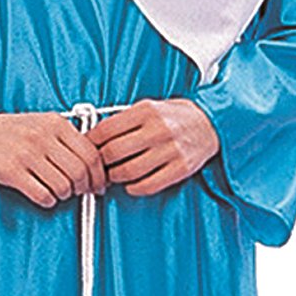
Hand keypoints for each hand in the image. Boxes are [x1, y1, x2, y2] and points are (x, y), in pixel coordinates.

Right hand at [0, 111, 109, 208]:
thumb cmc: (13, 131)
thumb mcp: (43, 123)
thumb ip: (67, 139)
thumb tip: (93, 165)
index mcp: (56, 124)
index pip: (90, 154)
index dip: (98, 175)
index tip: (98, 184)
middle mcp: (43, 137)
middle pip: (79, 172)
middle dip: (83, 188)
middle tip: (80, 192)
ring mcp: (27, 154)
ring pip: (63, 186)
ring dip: (64, 195)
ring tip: (58, 192)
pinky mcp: (12, 172)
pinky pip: (42, 195)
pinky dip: (48, 201)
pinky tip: (44, 196)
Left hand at [90, 98, 219, 197]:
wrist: (210, 123)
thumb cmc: (175, 116)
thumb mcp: (149, 107)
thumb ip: (125, 119)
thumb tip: (94, 136)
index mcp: (147, 111)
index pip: (106, 129)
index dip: (90, 142)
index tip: (85, 148)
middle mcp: (159, 130)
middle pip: (113, 152)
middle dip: (100, 163)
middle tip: (96, 166)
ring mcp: (171, 150)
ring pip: (128, 171)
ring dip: (114, 177)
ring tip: (112, 175)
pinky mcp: (180, 168)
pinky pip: (148, 185)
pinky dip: (133, 188)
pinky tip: (130, 184)